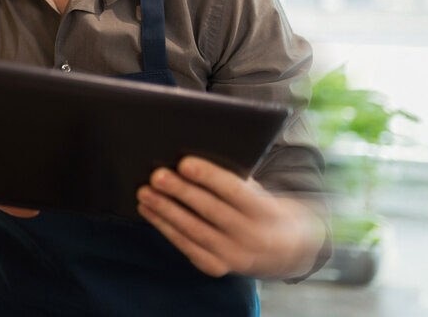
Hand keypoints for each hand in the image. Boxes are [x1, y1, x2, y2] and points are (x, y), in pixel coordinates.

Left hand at [136, 156, 325, 278]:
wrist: (283, 247)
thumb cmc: (259, 205)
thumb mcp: (257, 190)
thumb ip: (233, 178)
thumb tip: (191, 161)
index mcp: (264, 211)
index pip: (234, 190)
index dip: (208, 176)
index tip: (184, 162)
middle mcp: (251, 236)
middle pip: (210, 211)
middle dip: (180, 192)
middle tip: (156, 176)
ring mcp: (233, 256)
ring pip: (194, 231)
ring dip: (166, 211)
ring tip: (144, 193)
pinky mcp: (216, 267)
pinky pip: (187, 247)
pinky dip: (166, 228)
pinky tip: (149, 212)